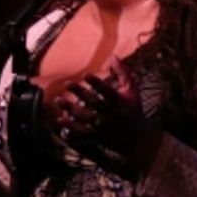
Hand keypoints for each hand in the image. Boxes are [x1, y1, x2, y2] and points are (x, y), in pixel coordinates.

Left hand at [53, 57, 161, 171]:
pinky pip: (83, 132)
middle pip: (95, 103)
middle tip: (67, 84)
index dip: (98, 84)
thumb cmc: (134, 111)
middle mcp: (112, 114)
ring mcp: (104, 127)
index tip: (86, 75)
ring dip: (71, 109)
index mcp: (121, 102)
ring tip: (57, 100)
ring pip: (86, 117)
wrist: (139, 140)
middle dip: (81, 94)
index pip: (108, 92)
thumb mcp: (133, 92)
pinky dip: (71, 127)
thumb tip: (113, 56)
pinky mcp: (98, 137)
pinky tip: (60, 119)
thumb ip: (124, 73)